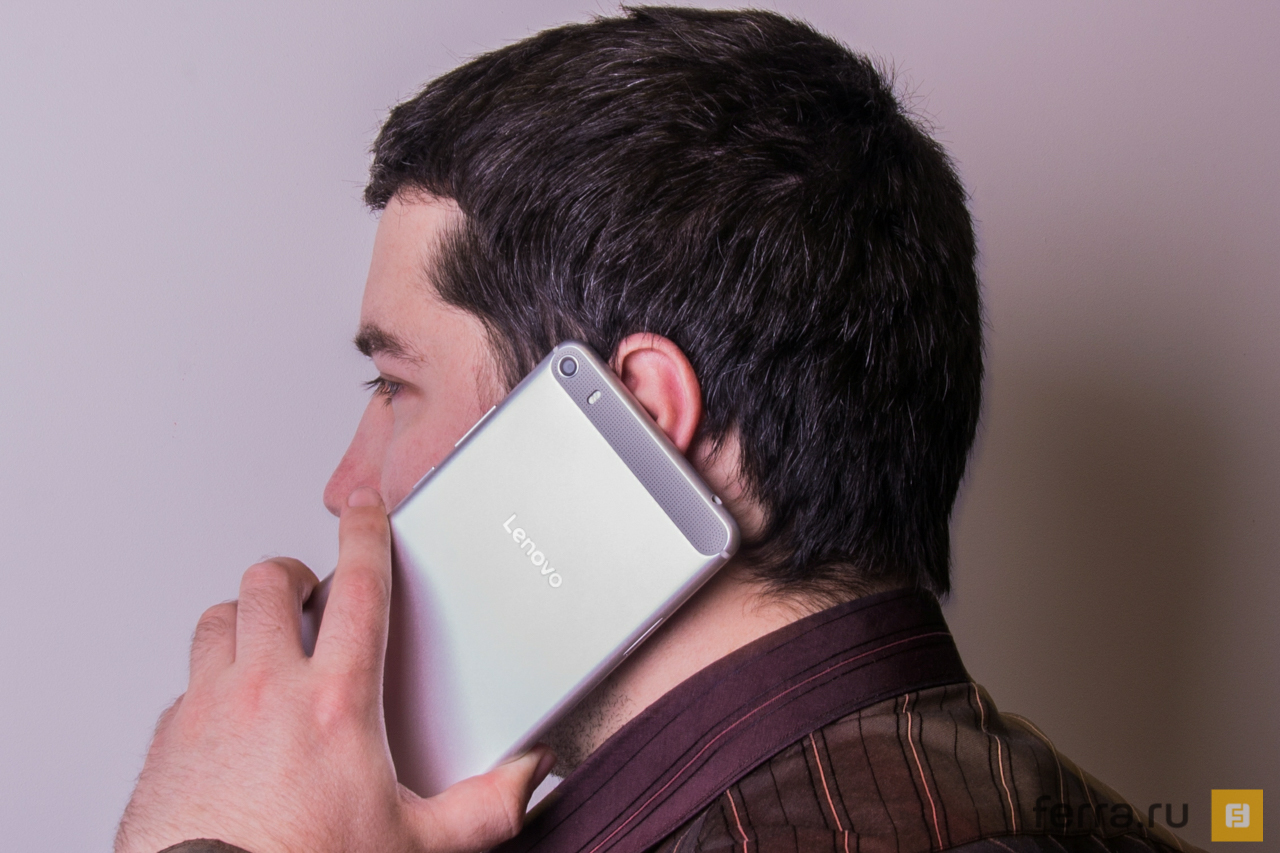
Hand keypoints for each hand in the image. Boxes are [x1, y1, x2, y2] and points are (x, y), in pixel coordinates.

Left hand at [115, 487, 554, 852]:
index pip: (357, 588)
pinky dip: (210, 679)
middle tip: (310, 590)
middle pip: (270, 583)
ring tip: (265, 637)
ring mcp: (208, 709)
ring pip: (218, 619)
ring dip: (244, 618)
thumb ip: (483, 806)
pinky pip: (185, 682)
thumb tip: (527, 777)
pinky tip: (228, 708)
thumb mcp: (415, 845)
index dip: (364, 534)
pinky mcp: (167, 739)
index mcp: (335, 701)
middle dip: (294, 573)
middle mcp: (266, 690)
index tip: (364, 509)